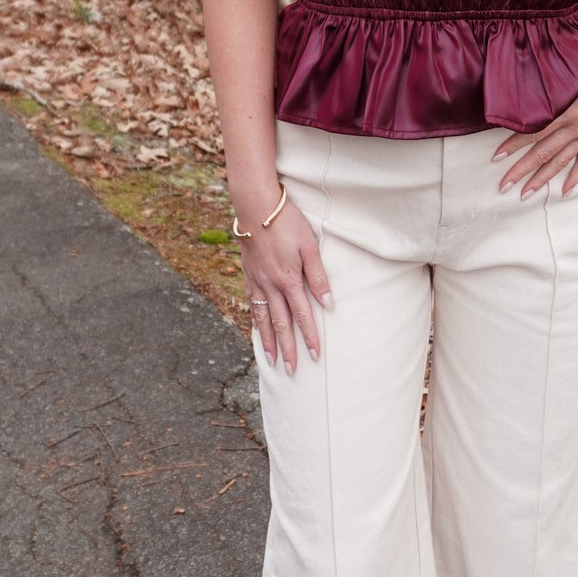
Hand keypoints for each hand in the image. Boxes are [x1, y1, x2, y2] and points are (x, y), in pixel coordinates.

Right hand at [240, 198, 330, 374]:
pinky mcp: (248, 274)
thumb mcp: (310, 246)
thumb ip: (318, 276)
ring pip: (263, 318)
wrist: (255, 206)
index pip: (302, 316)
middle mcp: (270, 285)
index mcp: (288, 280)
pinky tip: (257, 330)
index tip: (316, 356)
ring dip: (269, 341)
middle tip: (294, 371)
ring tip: (273, 361)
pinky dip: (255, 321)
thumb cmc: (287, 222)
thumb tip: (329, 303)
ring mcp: (257, 281)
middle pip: (281, 324)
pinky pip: (251, 304)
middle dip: (288, 349)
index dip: (310, 337)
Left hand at [492, 49, 577, 197]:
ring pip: (560, 162)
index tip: (496, 157)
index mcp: (567, 112)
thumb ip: (550, 81)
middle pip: (543, 153)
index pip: (534, 133)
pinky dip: (574, 177)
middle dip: (521, 171)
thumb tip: (524, 80)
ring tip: (525, 194)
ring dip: (541, 179)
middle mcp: (576, 128)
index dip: (514, 145)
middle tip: (503, 186)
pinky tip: (564, 192)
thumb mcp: (571, 71)